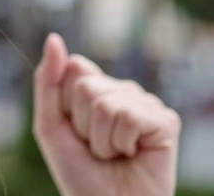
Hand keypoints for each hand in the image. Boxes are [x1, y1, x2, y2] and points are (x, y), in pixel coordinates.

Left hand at [32, 33, 180, 195]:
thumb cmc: (81, 173)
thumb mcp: (51, 127)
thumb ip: (48, 82)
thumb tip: (54, 39)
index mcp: (98, 87)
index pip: (73, 68)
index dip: (65, 106)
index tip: (75, 131)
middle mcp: (123, 91)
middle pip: (86, 86)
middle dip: (82, 125)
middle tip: (96, 149)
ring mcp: (146, 104)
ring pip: (106, 103)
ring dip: (101, 140)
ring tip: (113, 155)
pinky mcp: (166, 121)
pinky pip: (129, 116)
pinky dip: (121, 143)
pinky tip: (133, 155)